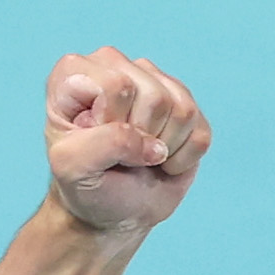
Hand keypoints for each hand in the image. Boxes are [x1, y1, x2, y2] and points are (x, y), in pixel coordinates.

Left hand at [42, 51, 206, 237]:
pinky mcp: (184, 104)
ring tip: (140, 157)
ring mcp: (153, 80)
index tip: (93, 145)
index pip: (116, 85)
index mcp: (75, 71)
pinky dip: (183, 159)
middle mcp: (115, 64)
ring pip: (182, 110)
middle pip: (155, 97)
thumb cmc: (84, 184)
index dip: (112, 125)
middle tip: (120, 154)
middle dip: (140, 138)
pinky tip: (161, 160)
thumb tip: (155, 145)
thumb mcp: (73, 167)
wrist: (110, 210)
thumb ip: (105, 143)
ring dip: (163, 149)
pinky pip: (201, 132)